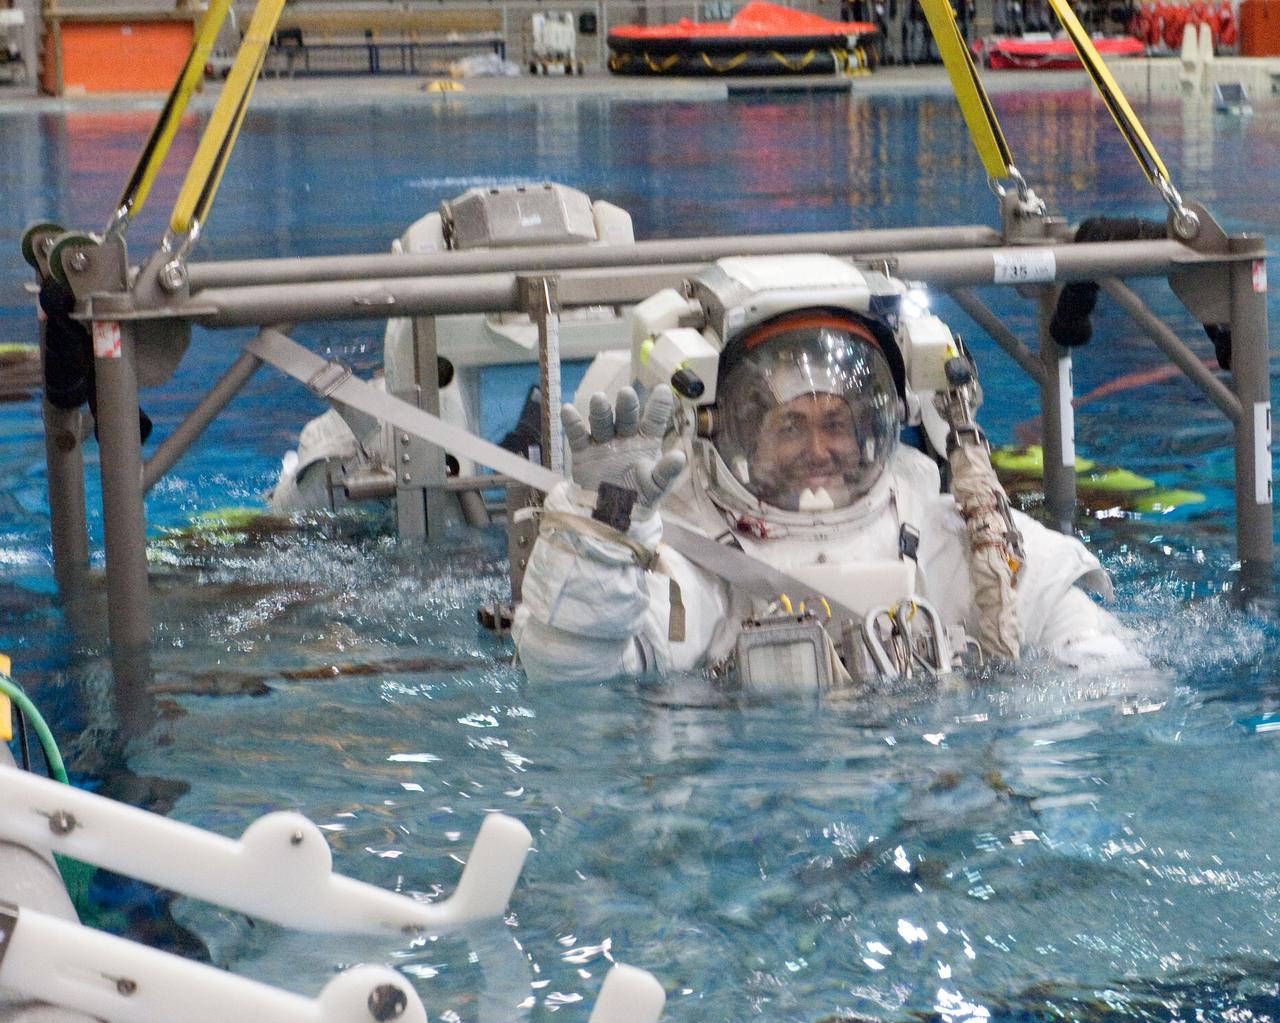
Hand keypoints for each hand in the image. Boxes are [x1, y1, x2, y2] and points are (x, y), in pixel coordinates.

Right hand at [561, 385, 686, 519]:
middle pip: (626, 417)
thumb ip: (666, 472)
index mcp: (646, 441)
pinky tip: (568, 410)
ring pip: (602, 423)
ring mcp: (604, 443)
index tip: (662, 390)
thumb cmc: (640, 497)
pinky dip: (573, 424)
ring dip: (600, 411)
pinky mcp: (584, 454)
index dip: (658, 406)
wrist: (614, 517)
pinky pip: (578, 437)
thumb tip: (680, 457)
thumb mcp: (656, 486)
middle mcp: (625, 437)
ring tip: (598, 399)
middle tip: (626, 393)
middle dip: (626, 406)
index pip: (654, 421)